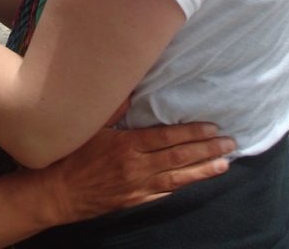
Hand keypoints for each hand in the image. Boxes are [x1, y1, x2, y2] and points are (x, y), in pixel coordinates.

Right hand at [47, 122, 234, 221]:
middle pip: (180, 157)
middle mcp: (138, 166)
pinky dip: (183, 186)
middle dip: (207, 150)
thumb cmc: (72, 154)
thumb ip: (114, 108)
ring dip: (203, 170)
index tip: (212, 127)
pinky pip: (165, 192)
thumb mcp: (90, 126)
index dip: (193, 133)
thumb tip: (132, 88)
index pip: (168, 138)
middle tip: (230, 143)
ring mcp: (139, 186)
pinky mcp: (136, 200)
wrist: (59, 192)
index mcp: (128, 144)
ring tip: (224, 164)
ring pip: (178, 177)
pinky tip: (197, 181)